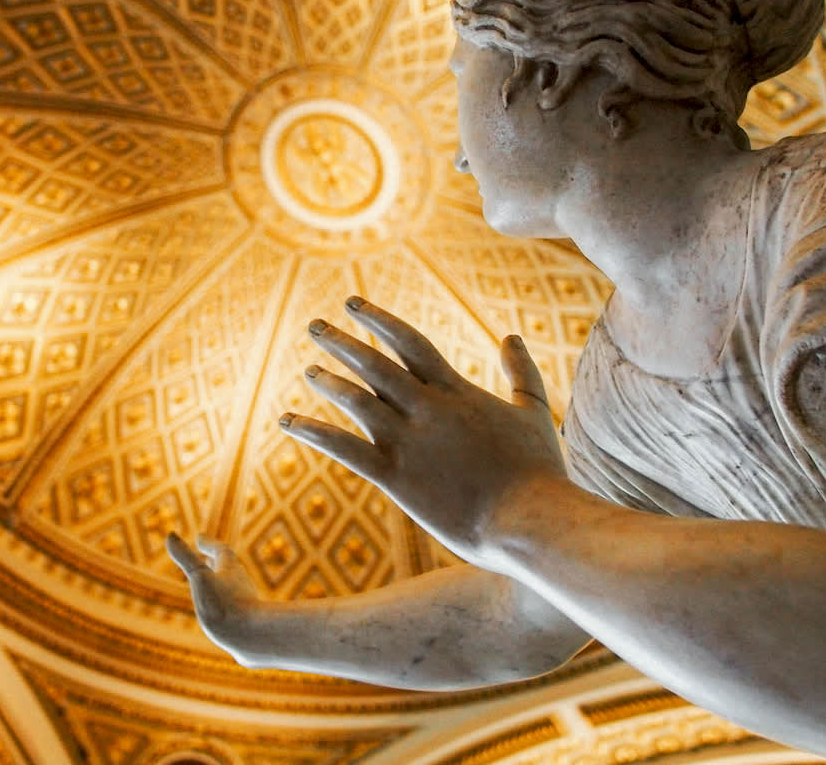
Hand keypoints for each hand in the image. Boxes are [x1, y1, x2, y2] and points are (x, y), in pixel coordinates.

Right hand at [166, 533, 263, 665]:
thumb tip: (170, 535)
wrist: (254, 638)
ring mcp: (245, 605)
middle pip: (229, 569)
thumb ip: (186, 558)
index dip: (209, 544)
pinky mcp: (246, 625)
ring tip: (213, 585)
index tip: (199, 538)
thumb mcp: (200, 578)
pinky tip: (224, 620)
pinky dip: (226, 608)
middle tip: (207, 558)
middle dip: (216, 563)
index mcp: (230, 571)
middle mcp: (240, 585)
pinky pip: (236, 612)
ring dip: (221, 584)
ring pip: (233, 590)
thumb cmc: (226, 606)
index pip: (221, 551)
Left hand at [280, 296, 564, 563]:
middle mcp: (428, 409)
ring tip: (309, 370)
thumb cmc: (539, 472)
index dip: (378, 320)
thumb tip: (512, 336)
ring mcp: (409, 442)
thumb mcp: (534, 411)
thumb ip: (522, 371)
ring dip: (329, 382)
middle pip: (375, 364)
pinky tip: (287, 421)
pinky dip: (312, 432)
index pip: (409, 343)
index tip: (353, 304)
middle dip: (343, 342)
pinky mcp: (396, 478)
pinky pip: (344, 449)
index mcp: (457, 391)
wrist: (531, 521)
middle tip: (315, 326)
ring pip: (357, 400)